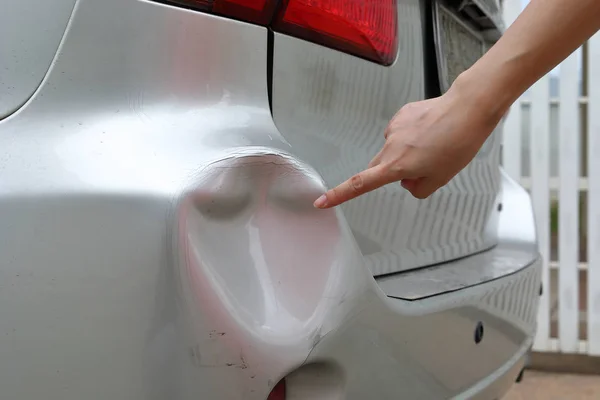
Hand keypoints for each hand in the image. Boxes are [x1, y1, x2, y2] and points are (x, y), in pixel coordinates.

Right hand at [313, 85, 502, 207]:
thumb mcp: (441, 178)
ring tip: (434, 145)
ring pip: (393, 149)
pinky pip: (401, 132)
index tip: (322, 201)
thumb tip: (408, 181)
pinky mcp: (401, 115)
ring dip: (406, 152)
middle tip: (423, 167)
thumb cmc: (458, 143)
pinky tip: (430, 131)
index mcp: (397, 166)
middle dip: (392, 172)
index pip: (360, 184)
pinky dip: (412, 136)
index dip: (338, 195)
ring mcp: (394, 129)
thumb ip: (418, 188)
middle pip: (379, 167)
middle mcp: (390, 147)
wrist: (468, 109)